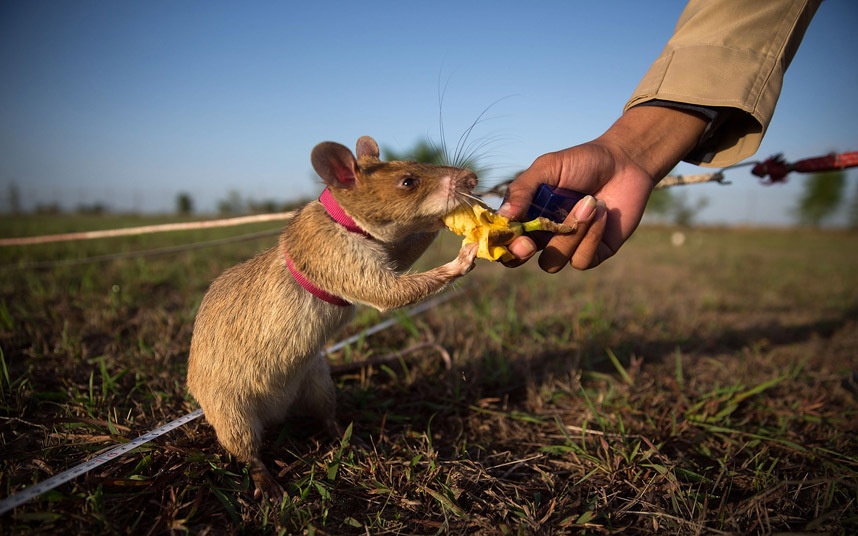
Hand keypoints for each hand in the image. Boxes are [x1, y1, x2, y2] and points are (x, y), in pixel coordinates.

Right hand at [497, 105, 708, 271]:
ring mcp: (568, 246)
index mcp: (527, 215)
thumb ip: (523, 189)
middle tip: (529, 242)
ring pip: (553, 262)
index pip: (504, 238)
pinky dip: (591, 235)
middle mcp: (543, 234)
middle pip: (519, 260)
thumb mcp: (547, 167)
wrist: (625, 162)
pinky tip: (603, 211)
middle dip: (521, 254)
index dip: (503, 244)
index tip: (514, 235)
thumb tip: (504, 216)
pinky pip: (582, 260)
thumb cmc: (583, 161)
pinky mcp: (594, 253)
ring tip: (590, 202)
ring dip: (569, 234)